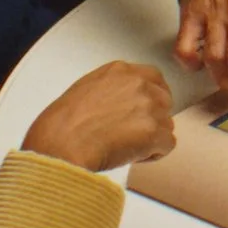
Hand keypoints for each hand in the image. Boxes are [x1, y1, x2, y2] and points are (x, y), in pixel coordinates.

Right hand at [21, 61, 175, 171]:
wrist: (59, 147)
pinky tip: (132, 157)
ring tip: (125, 148)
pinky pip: (167, 145)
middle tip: (130, 135)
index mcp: (119, 71)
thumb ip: (110, 90)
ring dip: (151, 138)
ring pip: (166, 124)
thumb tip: (121, 104)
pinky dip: (153, 155)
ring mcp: (148, 106)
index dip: (150, 98)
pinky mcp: (154, 131)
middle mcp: (138, 83)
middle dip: (152, 119)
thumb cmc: (60, 126)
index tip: (142, 112)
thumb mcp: (84, 90)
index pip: (153, 78)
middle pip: (164, 101)